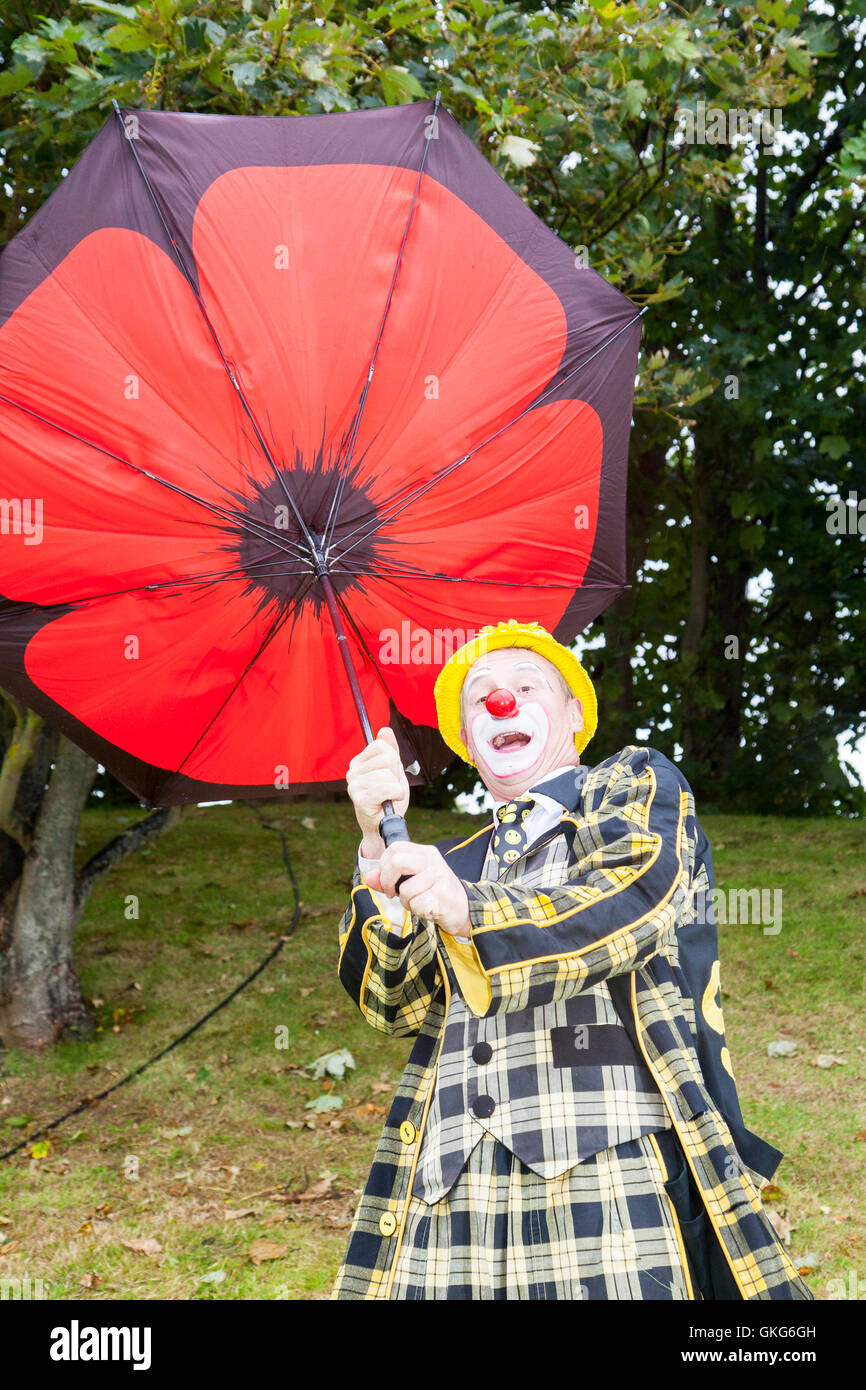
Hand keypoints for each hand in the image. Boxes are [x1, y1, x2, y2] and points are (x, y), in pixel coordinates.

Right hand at [346, 726, 409, 856]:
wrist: (384, 825)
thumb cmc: (388, 798)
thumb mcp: (393, 770)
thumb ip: (390, 749)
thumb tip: (385, 729)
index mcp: (358, 762)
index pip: (381, 746)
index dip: (394, 761)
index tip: (390, 775)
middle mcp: (352, 772)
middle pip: (387, 759)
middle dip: (396, 775)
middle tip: (390, 789)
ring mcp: (354, 785)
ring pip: (388, 774)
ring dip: (396, 787)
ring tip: (389, 797)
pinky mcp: (360, 799)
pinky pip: (386, 788)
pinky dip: (396, 794)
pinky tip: (390, 802)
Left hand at [363, 842, 470, 937]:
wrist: (463, 909)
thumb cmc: (434, 893)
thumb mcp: (411, 881)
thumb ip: (388, 878)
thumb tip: (368, 877)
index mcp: (425, 852)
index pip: (394, 848)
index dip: (383, 865)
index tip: (388, 880)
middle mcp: (433, 861)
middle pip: (396, 861)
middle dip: (387, 882)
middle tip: (392, 893)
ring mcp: (439, 877)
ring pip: (405, 889)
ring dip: (406, 902)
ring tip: (419, 902)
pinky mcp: (442, 895)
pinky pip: (416, 904)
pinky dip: (418, 911)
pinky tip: (429, 909)